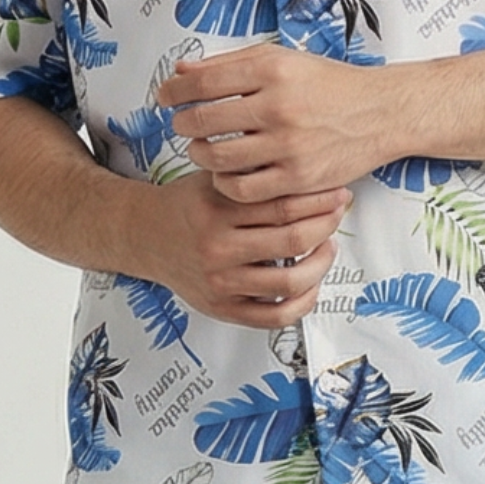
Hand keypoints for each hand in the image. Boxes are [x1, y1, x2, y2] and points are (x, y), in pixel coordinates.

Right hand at [129, 170, 351, 328]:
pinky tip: (311, 284)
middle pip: (292, 240)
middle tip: (338, 213)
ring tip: (327, 246)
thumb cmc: (188, 205)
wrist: (146, 236)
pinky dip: (302, 303)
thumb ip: (251, 173)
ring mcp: (220, 283)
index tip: (337, 192)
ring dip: (321, 263)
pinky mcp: (223, 308)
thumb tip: (305, 166)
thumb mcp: (213, 178)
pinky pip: (274, 317)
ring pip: (289, 282)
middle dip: (326, 225)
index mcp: (217, 211)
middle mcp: (217, 249)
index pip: (283, 206)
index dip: (319, 199)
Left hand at [157, 44, 391, 202]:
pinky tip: (227, 174)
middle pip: (204, 120)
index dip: (175, 91)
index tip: (166, 97)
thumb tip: (182, 69)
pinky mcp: (298, 178)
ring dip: (200, 154)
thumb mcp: (282, 60)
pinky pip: (243, 189)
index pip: (204, 81)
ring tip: (202, 150)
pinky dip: (226, 183)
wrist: (381, 112)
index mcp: (273, 71)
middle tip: (182, 125)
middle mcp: (279, 106)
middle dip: (183, 124)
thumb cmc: (329, 84)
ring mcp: (289, 145)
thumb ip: (231, 63)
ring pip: (218, 158)